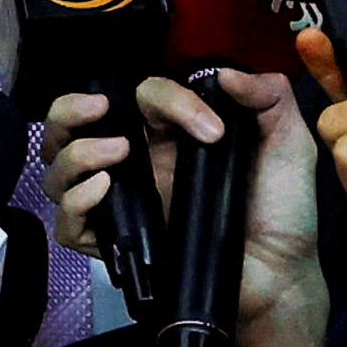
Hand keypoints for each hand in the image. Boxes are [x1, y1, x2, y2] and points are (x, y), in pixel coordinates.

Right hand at [47, 69, 328, 346]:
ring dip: (76, 153)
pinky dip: (77, 202)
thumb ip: (268, 97)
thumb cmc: (282, 210)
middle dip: (72, 108)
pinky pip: (68, 223)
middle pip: (71, 124)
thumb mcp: (288, 144)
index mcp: (168, 133)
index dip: (169, 100)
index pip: (141, 96)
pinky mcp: (117, 243)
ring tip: (116, 154)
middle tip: (100, 109)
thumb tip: (222, 72)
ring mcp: (121, 202)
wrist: (282, 274)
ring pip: (58, 169)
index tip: (210, 129)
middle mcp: (135, 162)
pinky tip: (106, 190)